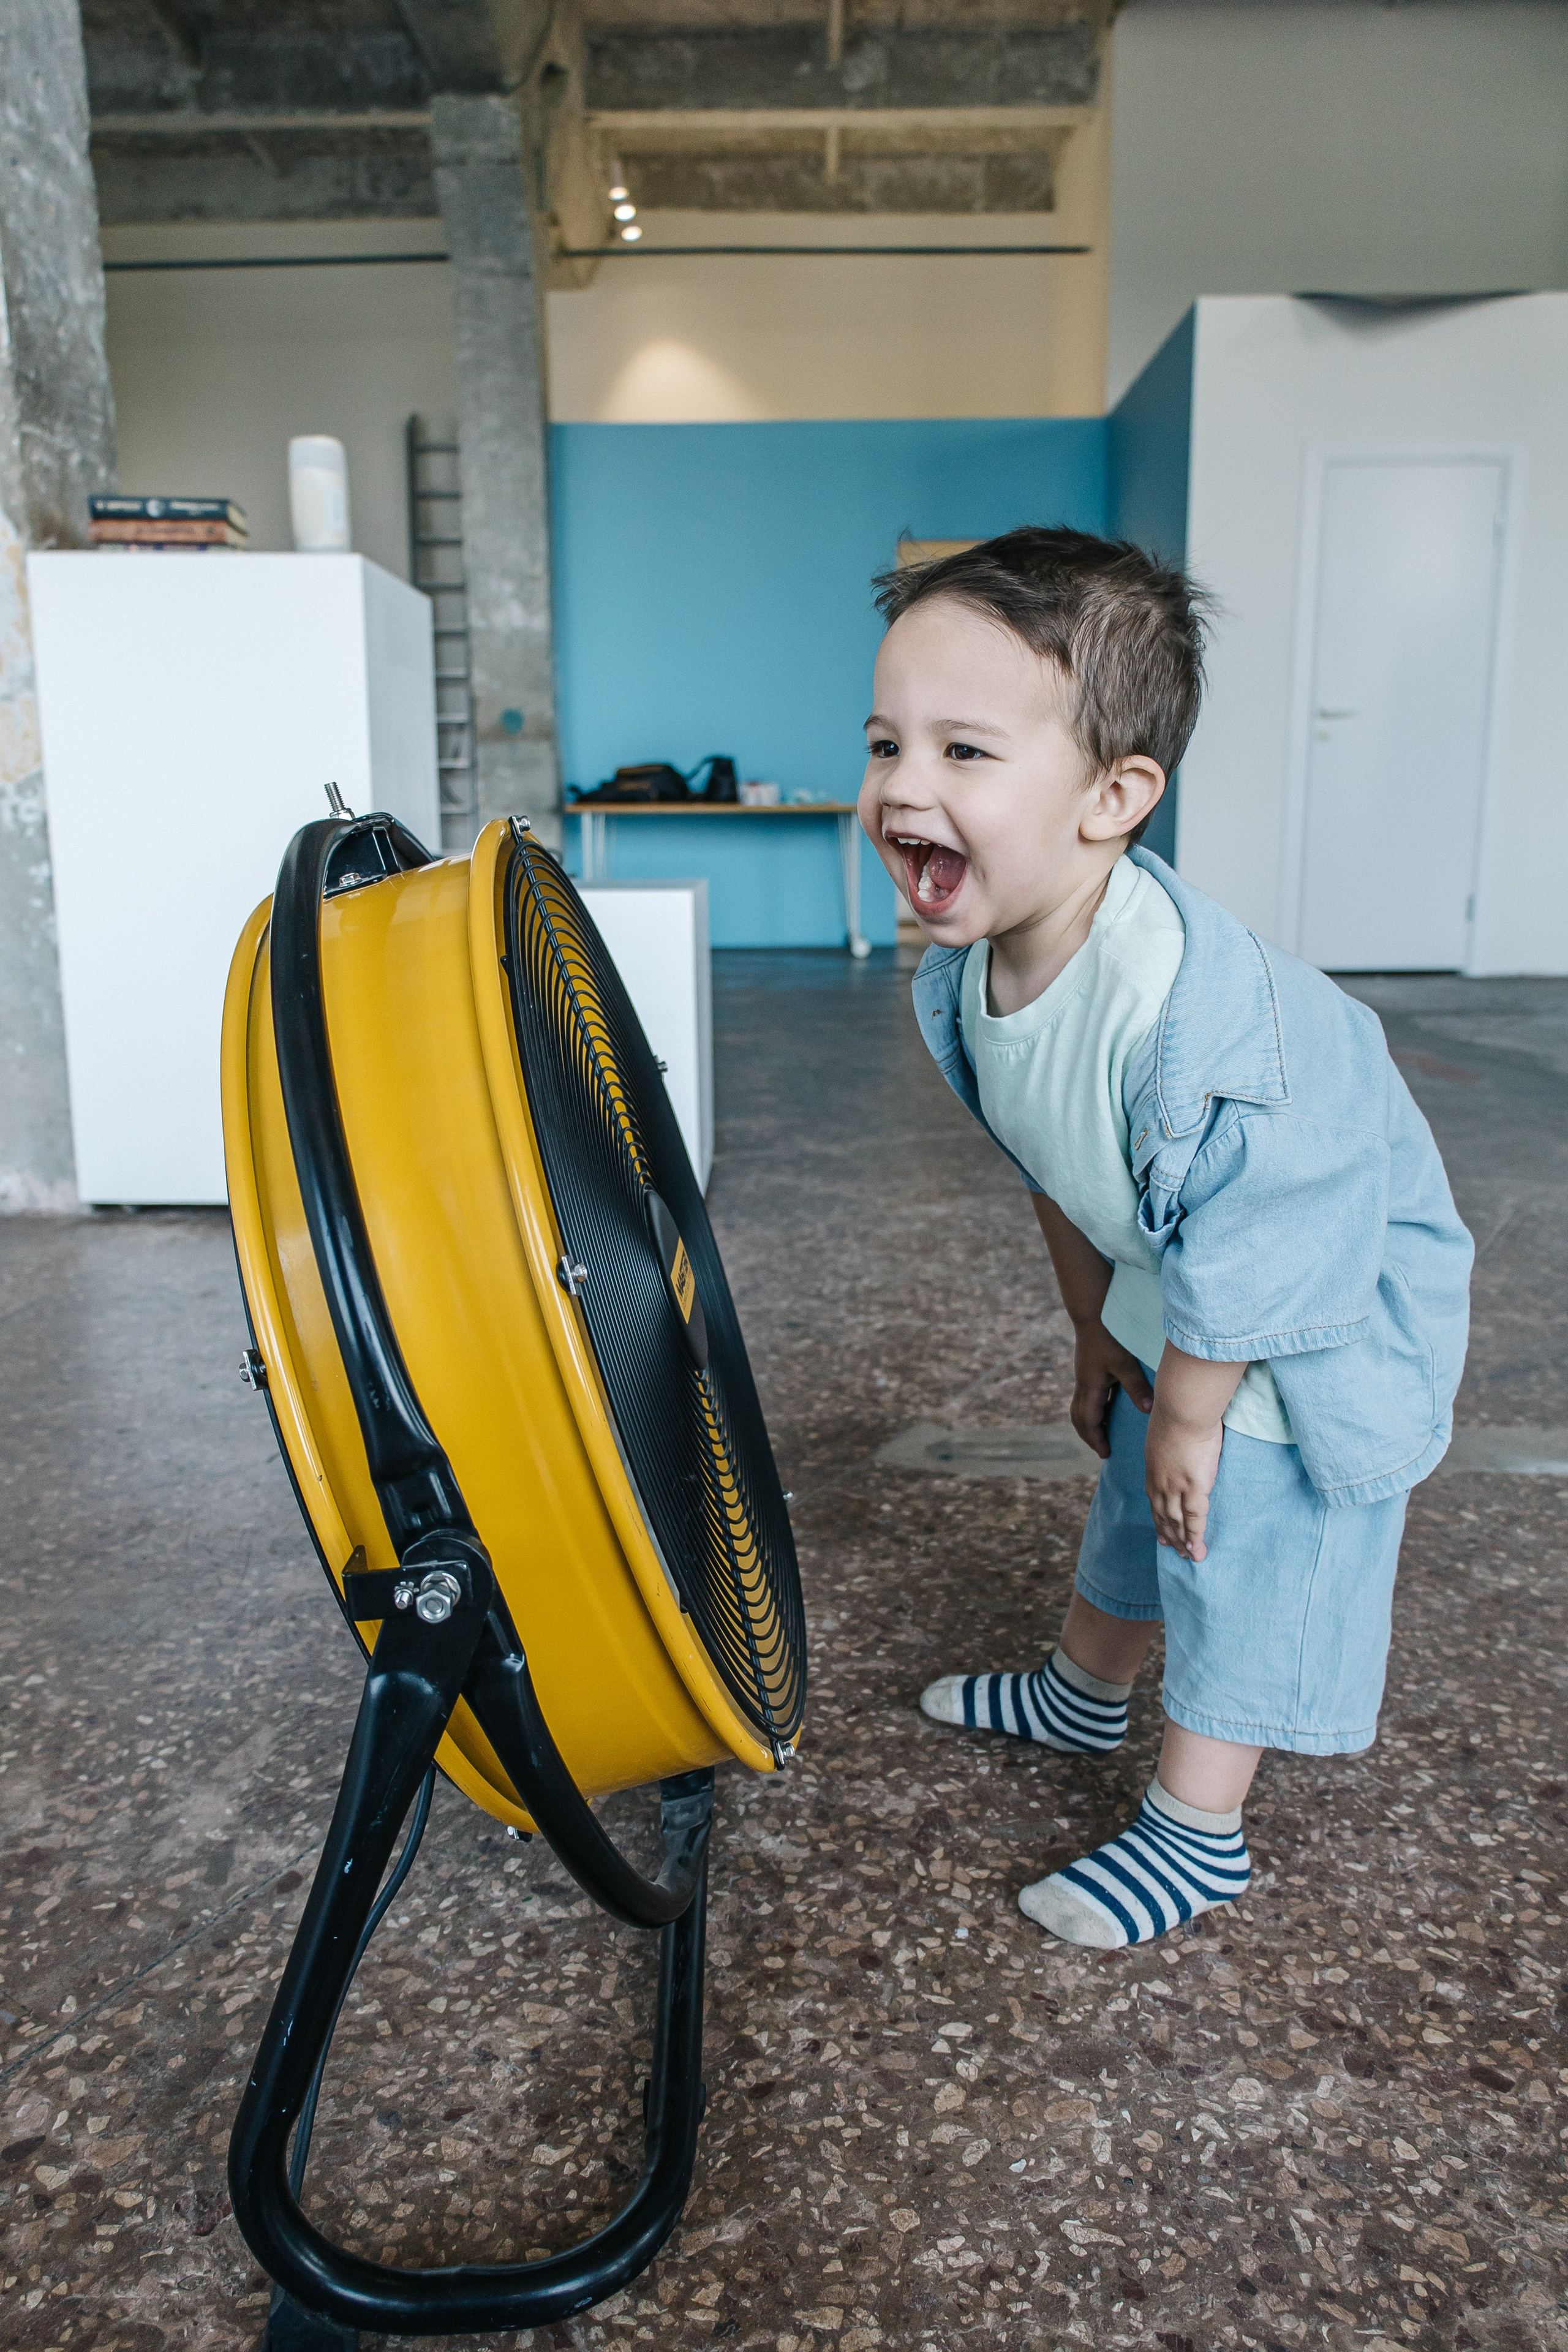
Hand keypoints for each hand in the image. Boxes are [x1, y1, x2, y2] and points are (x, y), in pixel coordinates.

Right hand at [1070, 1322, 1152, 1459]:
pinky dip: (1094, 1409)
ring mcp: (1084, 1376)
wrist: (1092, 1313)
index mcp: (1090, 1387)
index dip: (1096, 1439)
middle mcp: (1083, 1384)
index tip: (1106, 1454)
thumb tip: (1148, 1411)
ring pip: (1080, 1407)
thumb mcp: (1125, 1363)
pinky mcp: (1087, 1369)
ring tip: (1103, 1433)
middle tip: (1103, 1449)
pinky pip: (1086, 1397)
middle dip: (1090, 1436)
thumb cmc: (1109, 1337)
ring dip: (1089, 1423)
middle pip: (1079, 1418)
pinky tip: (1106, 1409)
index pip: (1089, 1421)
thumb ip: (1136, 1387)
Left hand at [1144, 1401, 1223, 1560]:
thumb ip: (1169, 1447)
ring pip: (1177, 1522)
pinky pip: (1195, 1519)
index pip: (1155, 1501)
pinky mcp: (1194, 1488)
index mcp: (1153, 1470)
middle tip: (1175, 1552)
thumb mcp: (1165, 1433)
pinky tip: (1198, 1550)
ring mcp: (1175, 1488)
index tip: (1162, 1534)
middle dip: (1169, 1536)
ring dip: (1182, 1542)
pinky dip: (1195, 1537)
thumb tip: (1178, 1447)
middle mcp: (1160, 1483)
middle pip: (1163, 1516)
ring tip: (1189, 1557)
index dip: (1159, 1519)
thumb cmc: (1177, 1412)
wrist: (1182, 1408)